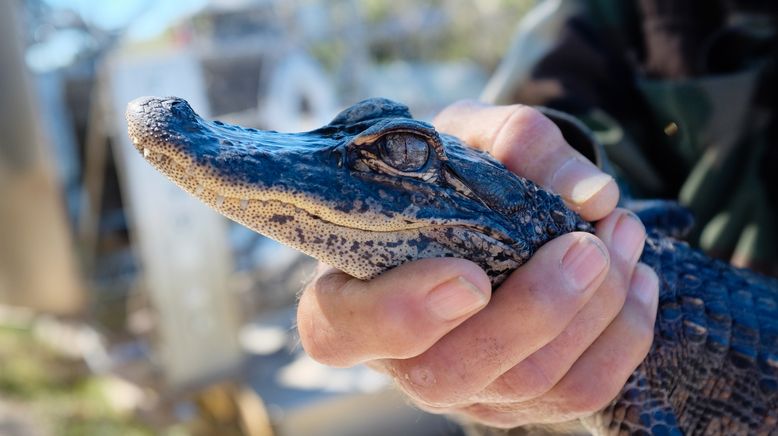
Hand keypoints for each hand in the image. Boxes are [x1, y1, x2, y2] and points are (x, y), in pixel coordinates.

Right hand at [296, 101, 658, 427]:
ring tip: (622, 233)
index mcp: (350, 298)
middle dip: (534, 311)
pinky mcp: (520, 402)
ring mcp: (463, 389)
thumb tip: (588, 194)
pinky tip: (636, 276)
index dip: (401, 314)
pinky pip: (580, 393)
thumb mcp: (463, 137)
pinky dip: (622, 335)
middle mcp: (400, 360)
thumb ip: (511, 140)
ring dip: (593, 310)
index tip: (468, 276)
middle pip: (453, 371)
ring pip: (529, 383)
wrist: (474, 218)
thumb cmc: (448, 180)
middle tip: (586, 243)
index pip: (345, 330)